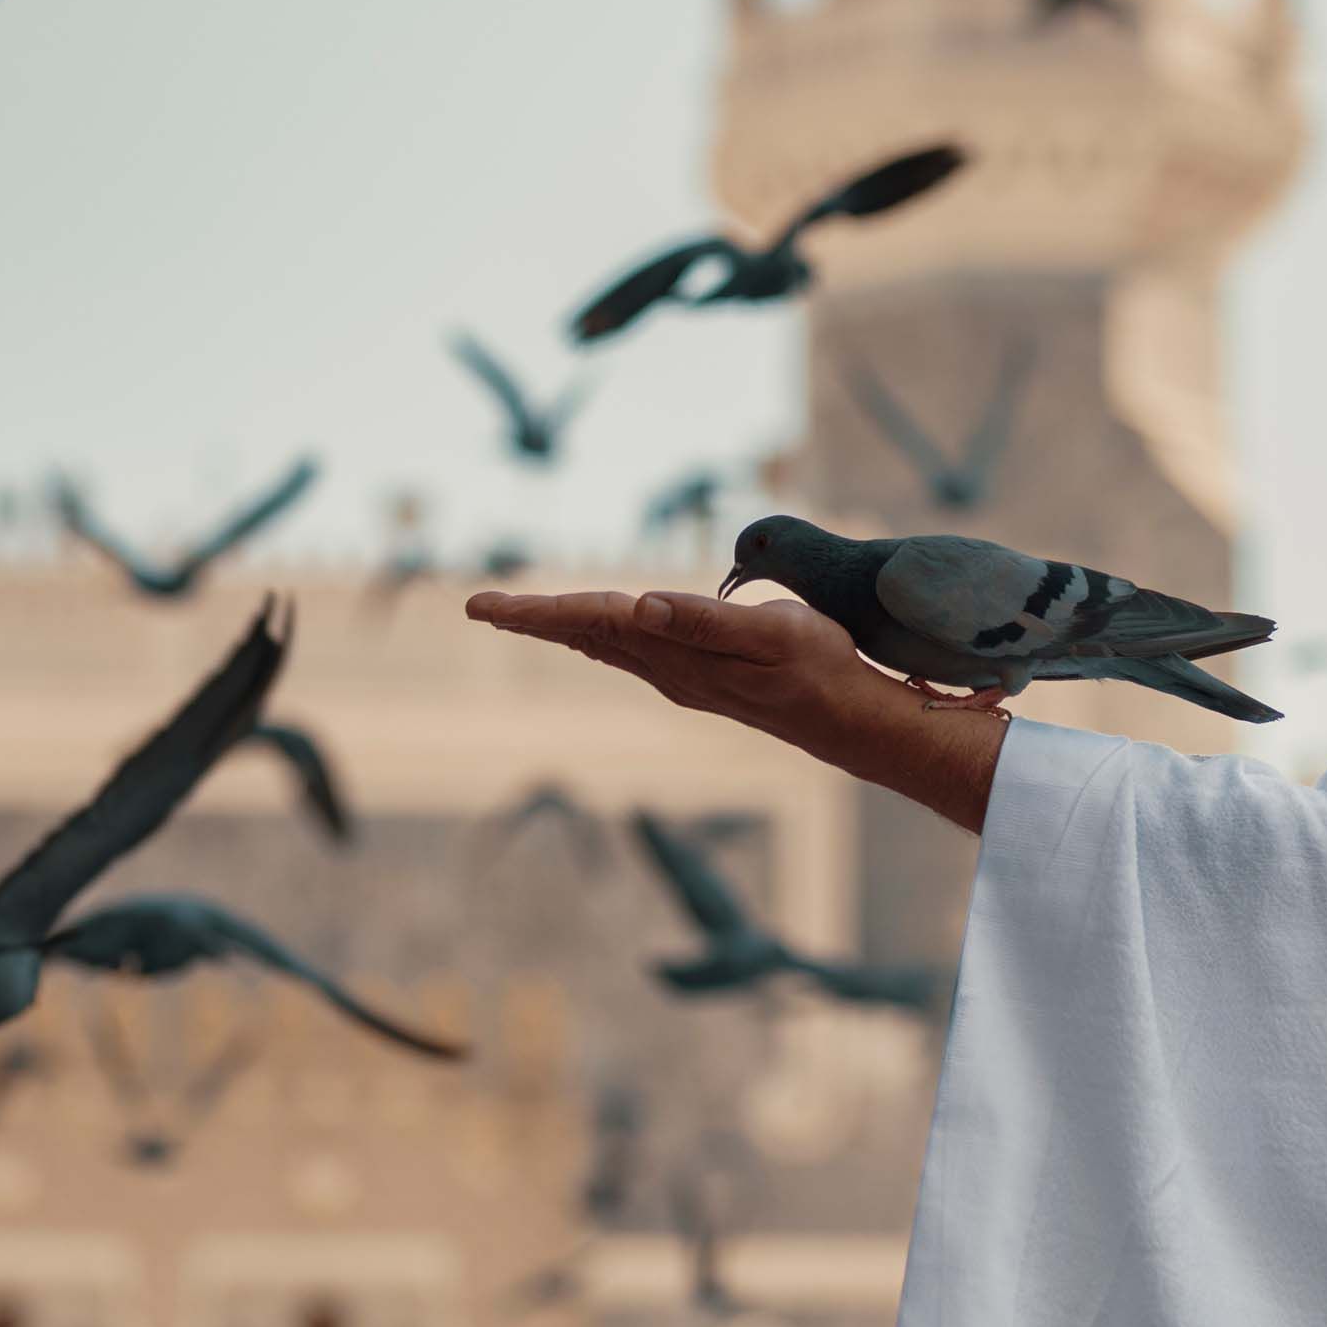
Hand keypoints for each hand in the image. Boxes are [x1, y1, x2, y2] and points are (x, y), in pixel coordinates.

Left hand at [465, 588, 1006, 831]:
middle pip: (584, 635)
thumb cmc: (816, 667)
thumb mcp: (767, 633)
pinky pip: (630, 651)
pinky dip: (598, 635)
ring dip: (560, 627)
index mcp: (671, 651)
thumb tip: (637, 606)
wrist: (848, 719)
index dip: (535, 612)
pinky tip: (593, 633)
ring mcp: (680, 676)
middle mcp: (665, 668)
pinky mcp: (698, 677)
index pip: (588, 621)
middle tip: (478, 608)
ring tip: (519, 617)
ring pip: (604, 644)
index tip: (482, 607)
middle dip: (531, 620)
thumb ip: (701, 620)